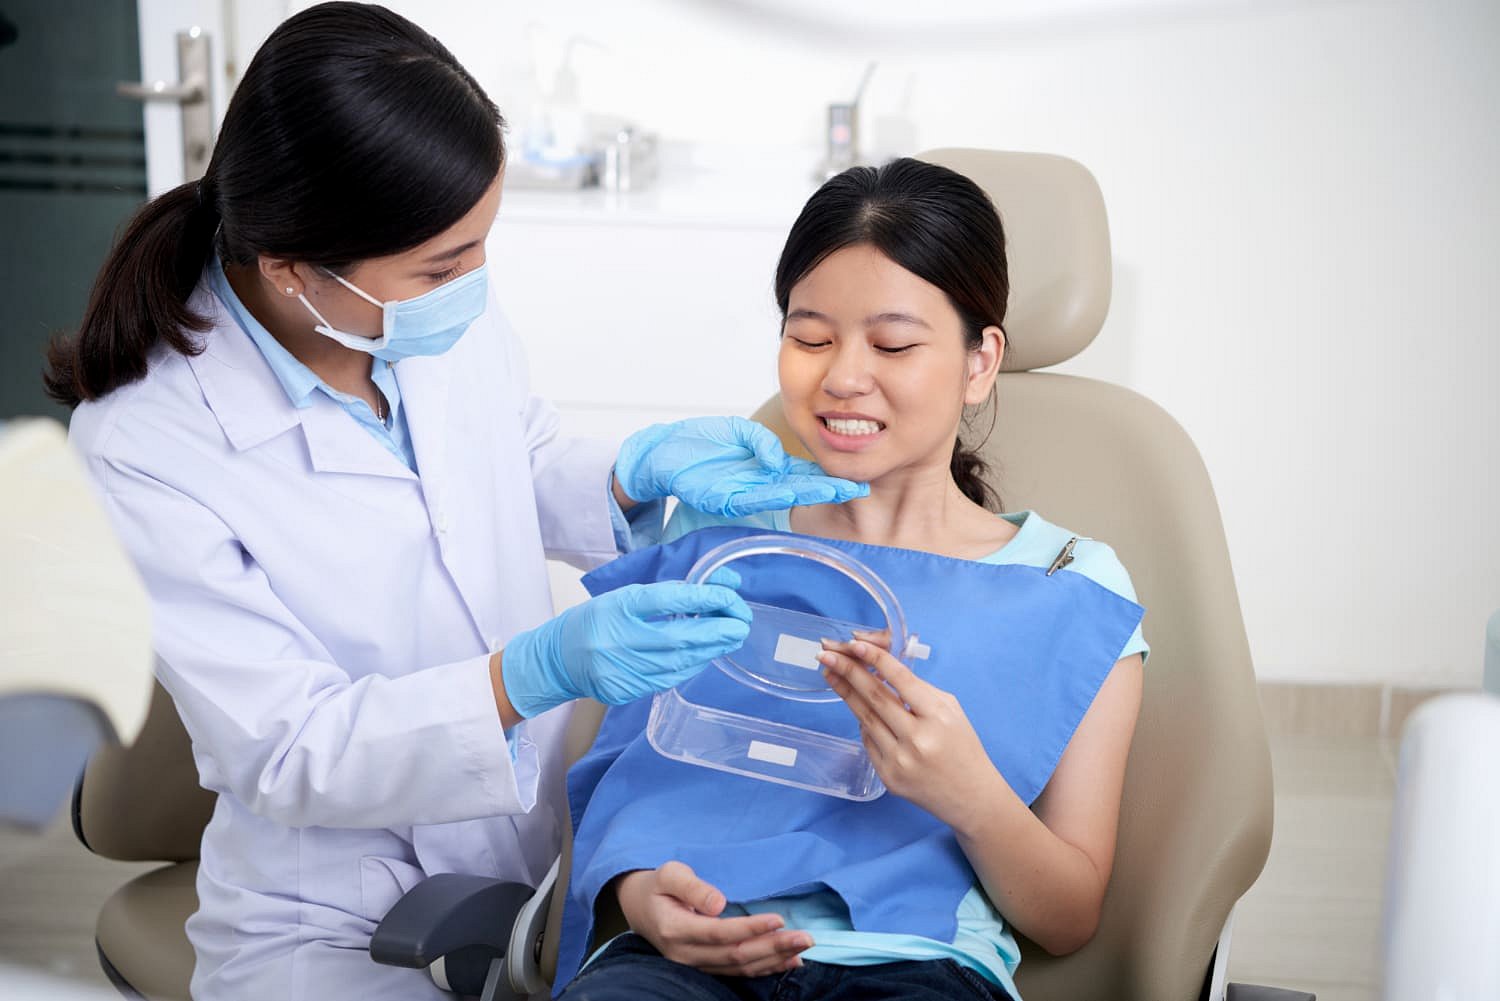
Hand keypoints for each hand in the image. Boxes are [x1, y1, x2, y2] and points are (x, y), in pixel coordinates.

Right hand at [502, 582, 751, 717]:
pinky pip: (668, 679)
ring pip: (678, 662)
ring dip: (711, 650)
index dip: (702, 596)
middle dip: (717, 630)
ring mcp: (622, 669)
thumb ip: (669, 593)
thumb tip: (718, 585)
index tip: (729, 594)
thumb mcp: (626, 597)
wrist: (557, 659)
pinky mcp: (626, 690)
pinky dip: (692, 666)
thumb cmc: (595, 621)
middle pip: (679, 637)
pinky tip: (706, 655)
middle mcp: (618, 639)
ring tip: (731, 637)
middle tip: (742, 623)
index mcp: (616, 608)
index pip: (665, 599)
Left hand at [614, 416, 867, 517]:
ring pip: (781, 494)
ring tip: (834, 491)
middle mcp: (760, 483)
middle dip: (827, 489)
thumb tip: (777, 458)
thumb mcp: (736, 431)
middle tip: (857, 489)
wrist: (664, 454)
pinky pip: (752, 496)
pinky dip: (773, 493)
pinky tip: (792, 491)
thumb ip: (760, 441)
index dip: (826, 477)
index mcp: (766, 467)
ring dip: (807, 493)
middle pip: (799, 487)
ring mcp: (743, 493)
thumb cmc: (701, 443)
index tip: (852, 479)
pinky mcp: (724, 498)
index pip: (803, 473)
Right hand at [615, 862, 812, 976]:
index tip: (778, 919)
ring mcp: (695, 965)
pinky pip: (738, 972)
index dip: (750, 929)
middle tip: (805, 937)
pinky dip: (766, 969)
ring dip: (774, 960)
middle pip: (735, 955)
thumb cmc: (658, 886)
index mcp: (675, 929)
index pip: (719, 933)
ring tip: (802, 948)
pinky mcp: (706, 967)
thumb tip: (718, 903)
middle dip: (773, 947)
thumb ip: (692, 887)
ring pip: (740, 968)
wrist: (640, 908)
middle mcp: (685, 954)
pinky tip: (789, 962)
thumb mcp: (669, 874)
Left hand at [820, 638, 998, 832]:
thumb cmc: (962, 747)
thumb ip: (919, 691)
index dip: (876, 659)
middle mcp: (917, 739)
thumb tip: (883, 668)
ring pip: (865, 718)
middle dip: (848, 671)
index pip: (901, 681)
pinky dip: (863, 722)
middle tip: (827, 653)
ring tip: (830, 672)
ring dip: (845, 693)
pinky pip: (868, 741)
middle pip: (875, 697)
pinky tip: (857, 707)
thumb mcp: (951, 711)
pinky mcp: (888, 777)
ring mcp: (900, 760)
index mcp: (938, 717)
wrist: (971, 797)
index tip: (855, 644)